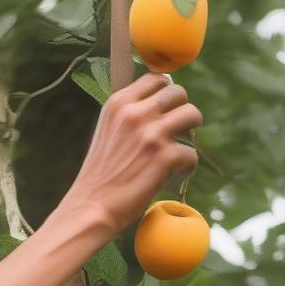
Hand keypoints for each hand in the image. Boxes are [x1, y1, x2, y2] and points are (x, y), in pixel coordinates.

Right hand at [62, 71, 202, 236]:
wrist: (91, 207)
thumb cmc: (100, 173)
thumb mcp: (107, 130)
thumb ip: (128, 113)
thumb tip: (160, 99)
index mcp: (118, 103)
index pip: (155, 78)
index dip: (166, 93)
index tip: (167, 108)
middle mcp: (135, 113)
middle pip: (178, 92)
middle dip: (182, 110)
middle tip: (176, 130)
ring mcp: (151, 134)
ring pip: (192, 115)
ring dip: (190, 134)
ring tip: (177, 150)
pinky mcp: (165, 157)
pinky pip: (192, 153)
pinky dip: (186, 167)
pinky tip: (171, 176)